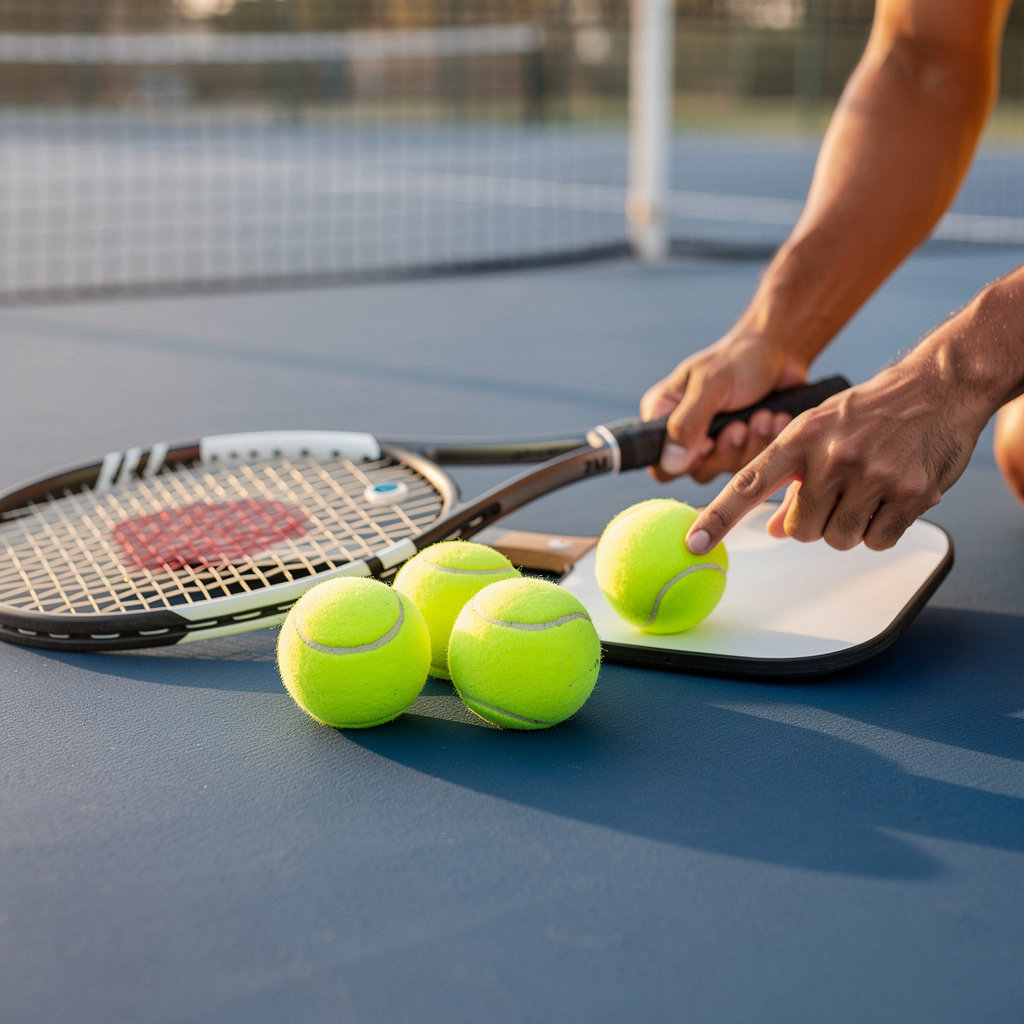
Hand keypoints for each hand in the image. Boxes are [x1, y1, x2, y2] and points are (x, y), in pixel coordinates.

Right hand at [640, 335, 808, 483]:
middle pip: (696, 471)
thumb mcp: (710, 385)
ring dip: (751, 444)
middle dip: (726, 450)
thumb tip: (671, 463)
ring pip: (727, 470)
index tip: (708, 441)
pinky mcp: (742, 448)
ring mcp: (715, 444)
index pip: (658, 462)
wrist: (779, 351)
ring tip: (764, 415)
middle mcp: (685, 434)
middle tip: (740, 426)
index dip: (683, 463)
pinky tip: (776, 418)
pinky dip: (768, 442)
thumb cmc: (738, 359)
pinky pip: (753, 463)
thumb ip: (688, 424)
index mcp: (663, 416)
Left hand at [686, 363, 983, 553]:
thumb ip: (791, 479)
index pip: (748, 484)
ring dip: (848, 526)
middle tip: (835, 494)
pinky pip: (878, 541)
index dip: (718, 517)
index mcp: (800, 437)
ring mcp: (873, 475)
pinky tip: (890, 497)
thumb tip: (772, 528)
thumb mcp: (819, 432)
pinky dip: (881, 529)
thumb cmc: (870, 410)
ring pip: (838, 539)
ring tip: (865, 490)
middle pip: (800, 530)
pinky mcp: (911, 493)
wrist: (938, 385)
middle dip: (813, 522)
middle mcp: (832, 456)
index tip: (694, 542)